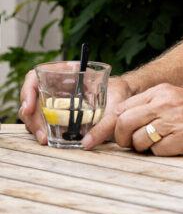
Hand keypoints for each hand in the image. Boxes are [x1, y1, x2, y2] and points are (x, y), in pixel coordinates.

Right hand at [18, 70, 133, 145]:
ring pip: (34, 112)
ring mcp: (53, 99)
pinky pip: (42, 121)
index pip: (34, 79)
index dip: (27, 92)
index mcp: (63, 73)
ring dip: (36, 126)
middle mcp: (55, 86)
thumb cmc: (119, 92)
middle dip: (32, 118)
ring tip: (46, 139)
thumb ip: (107, 115)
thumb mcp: (115, 97)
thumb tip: (92, 138)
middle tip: (42, 134)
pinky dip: (42, 130)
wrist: (124, 97)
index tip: (28, 108)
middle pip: (32, 99)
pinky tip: (50, 139)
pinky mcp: (55, 113)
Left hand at [105, 84, 182, 155]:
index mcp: (162, 91)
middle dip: (122, 140)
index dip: (105, 128)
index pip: (121, 108)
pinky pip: (158, 152)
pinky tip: (178, 147)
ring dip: (144, 149)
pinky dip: (163, 154)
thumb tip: (119, 124)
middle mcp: (166, 103)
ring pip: (137, 141)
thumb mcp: (178, 100)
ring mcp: (176, 120)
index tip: (91, 141)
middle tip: (132, 145)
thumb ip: (151, 107)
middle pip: (123, 124)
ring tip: (163, 144)